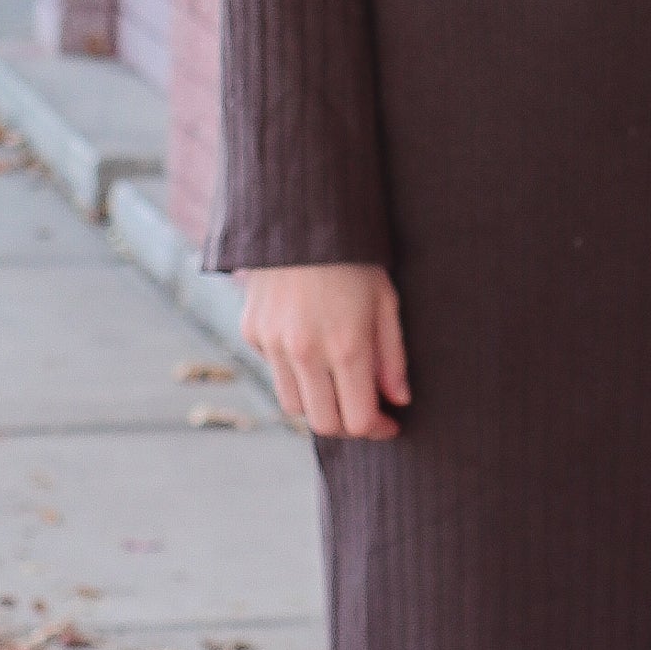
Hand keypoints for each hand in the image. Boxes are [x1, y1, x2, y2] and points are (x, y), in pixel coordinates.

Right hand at [240, 263, 409, 438]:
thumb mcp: (386, 302)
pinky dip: (293, 373)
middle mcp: (305, 352)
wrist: (300, 219)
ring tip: (337, 383)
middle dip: (347, 425)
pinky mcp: (252, 332)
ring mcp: (274, 344)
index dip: (376, 429)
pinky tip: (310, 347)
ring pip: (293, 406)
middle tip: (363, 410)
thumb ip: (393, 357)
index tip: (388, 423)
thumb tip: (398, 400)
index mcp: (346, 347)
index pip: (357, 420)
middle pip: (323, 423)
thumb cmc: (354, 259)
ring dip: (318, 404)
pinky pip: (274, 371)